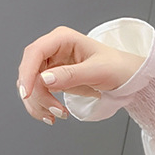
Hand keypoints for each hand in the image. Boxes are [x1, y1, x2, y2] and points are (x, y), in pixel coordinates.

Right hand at [16, 25, 146, 124]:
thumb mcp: (97, 71)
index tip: (27, 92)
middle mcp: (54, 50)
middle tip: (54, 109)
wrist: (127, 78)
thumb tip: (44, 79)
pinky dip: (41, 106)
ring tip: (57, 115)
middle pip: (30, 71)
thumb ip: (70, 75)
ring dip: (38, 103)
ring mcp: (52, 65)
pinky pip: (38, 93)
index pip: (35, 52)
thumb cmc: (117, 67)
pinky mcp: (54, 80)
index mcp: (62, 39)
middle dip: (37, 93)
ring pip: (31, 85)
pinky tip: (52, 115)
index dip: (27, 72)